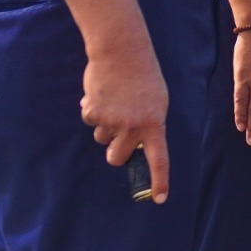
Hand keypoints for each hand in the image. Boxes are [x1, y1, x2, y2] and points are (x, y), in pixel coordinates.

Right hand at [81, 38, 170, 202]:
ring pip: (102, 139)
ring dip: (106, 126)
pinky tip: (103, 94)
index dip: (160, 180)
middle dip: (115, 153)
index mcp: (154, 124)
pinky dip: (94, 111)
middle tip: (120, 136)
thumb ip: (146, 125)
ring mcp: (112, 121)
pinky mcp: (93, 113)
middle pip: (117, 158)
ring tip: (115, 102)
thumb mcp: (155, 102)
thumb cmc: (143, 76)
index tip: (160, 199)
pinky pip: (91, 121)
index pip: (159, 159)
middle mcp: (133, 127)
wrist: (122, 52)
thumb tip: (126, 144)